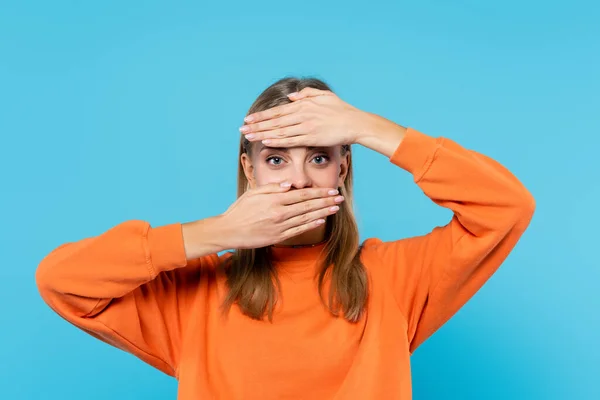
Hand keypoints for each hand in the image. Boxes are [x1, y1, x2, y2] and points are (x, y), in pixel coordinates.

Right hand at [219, 182, 344, 248]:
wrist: (229, 231)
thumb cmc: (239, 210)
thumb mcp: (253, 193)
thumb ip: (272, 188)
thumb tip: (289, 184)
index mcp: (274, 200)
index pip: (301, 194)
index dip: (318, 192)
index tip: (330, 190)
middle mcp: (279, 212)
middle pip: (308, 205)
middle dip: (326, 201)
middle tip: (339, 198)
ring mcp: (280, 226)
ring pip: (306, 218)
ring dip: (323, 212)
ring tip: (335, 208)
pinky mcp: (278, 237)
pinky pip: (299, 230)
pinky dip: (311, 225)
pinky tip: (321, 221)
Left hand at [239, 88, 370, 147]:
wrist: (356, 123)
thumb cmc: (341, 110)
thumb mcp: (324, 96)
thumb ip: (306, 95)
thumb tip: (291, 97)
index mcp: (303, 105)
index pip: (278, 111)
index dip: (262, 115)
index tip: (248, 118)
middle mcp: (302, 115)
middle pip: (275, 121)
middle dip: (257, 125)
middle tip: (242, 128)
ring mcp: (306, 127)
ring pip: (279, 131)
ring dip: (262, 133)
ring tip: (249, 136)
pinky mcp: (312, 137)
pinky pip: (291, 140)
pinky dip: (277, 140)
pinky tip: (266, 141)